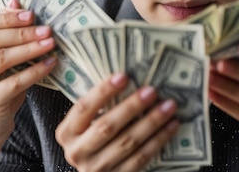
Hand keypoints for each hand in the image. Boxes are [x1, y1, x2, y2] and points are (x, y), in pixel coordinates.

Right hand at [0, 0, 56, 168]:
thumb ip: (3, 30)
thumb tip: (14, 1)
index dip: (7, 17)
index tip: (30, 14)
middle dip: (22, 32)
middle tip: (46, 29)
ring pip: (2, 59)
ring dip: (30, 49)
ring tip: (50, 43)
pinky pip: (15, 81)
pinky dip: (35, 71)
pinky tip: (49, 64)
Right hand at [56, 73, 178, 171]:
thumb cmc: (92, 138)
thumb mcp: (85, 124)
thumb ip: (98, 107)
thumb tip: (129, 78)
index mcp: (67, 132)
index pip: (83, 108)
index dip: (103, 92)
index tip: (123, 76)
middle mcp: (78, 152)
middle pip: (106, 126)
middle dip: (131, 107)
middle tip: (152, 90)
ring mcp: (96, 168)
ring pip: (127, 142)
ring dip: (151, 122)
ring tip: (168, 106)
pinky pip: (141, 158)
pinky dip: (158, 140)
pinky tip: (171, 126)